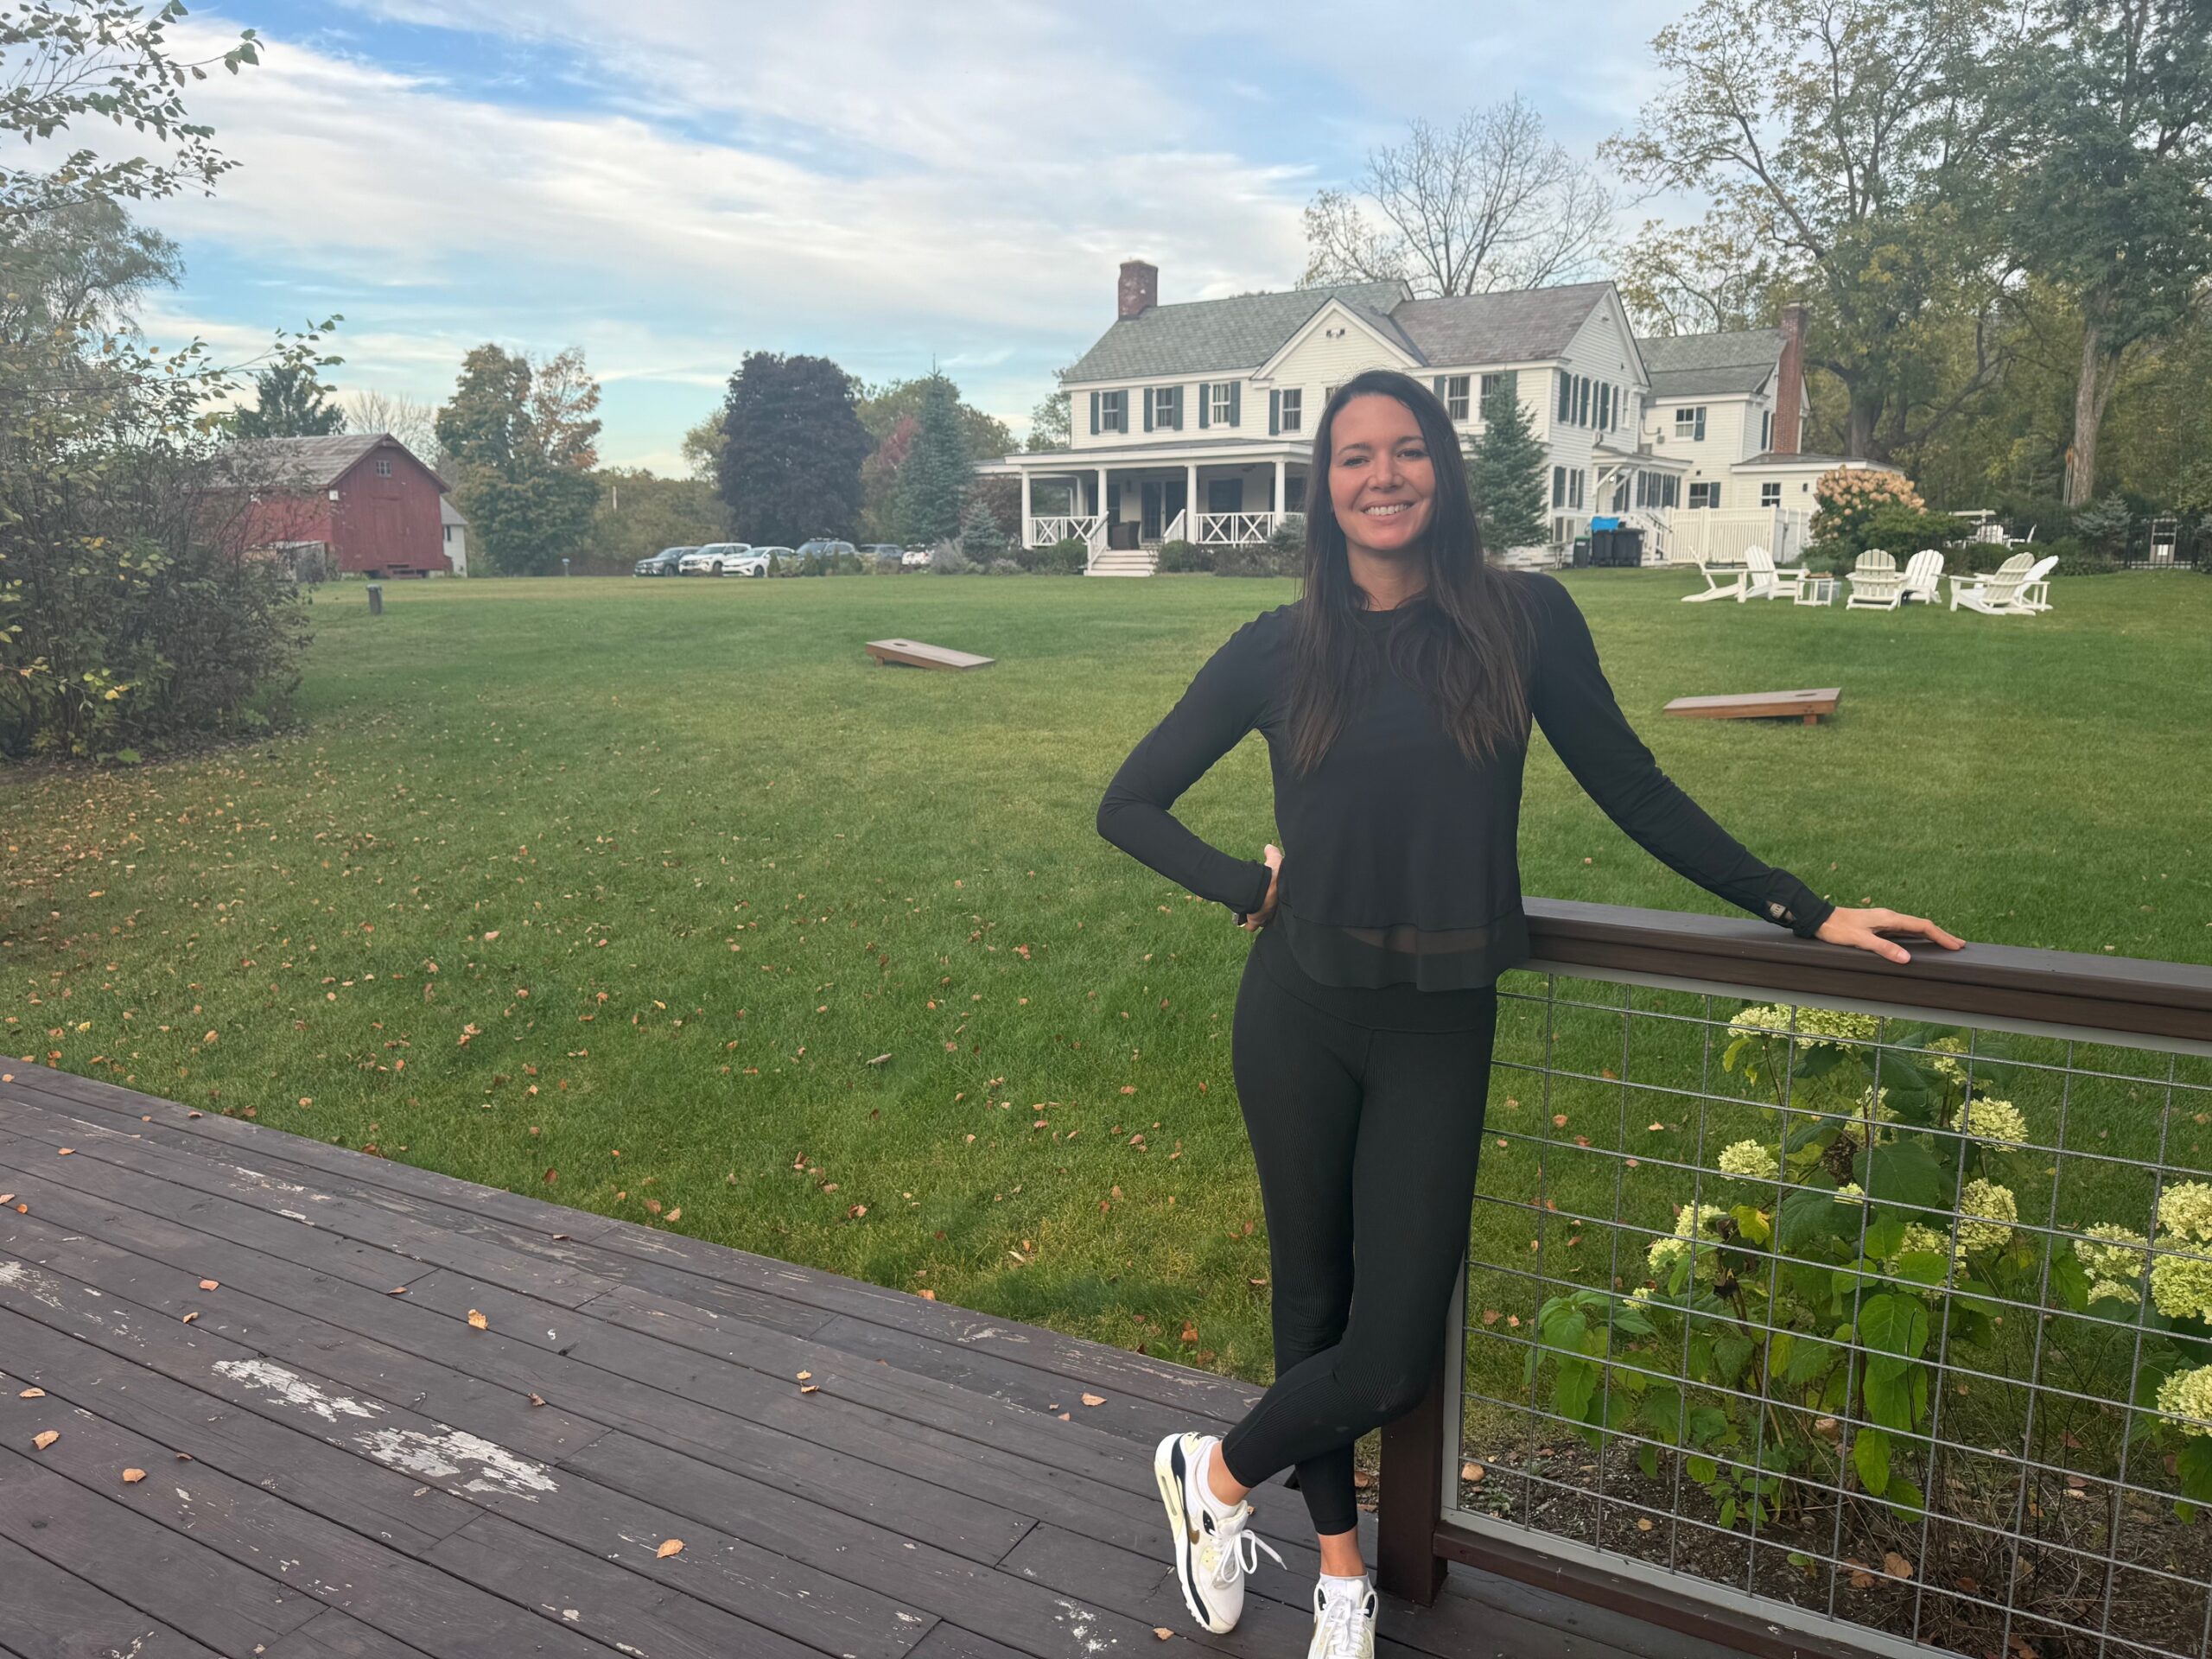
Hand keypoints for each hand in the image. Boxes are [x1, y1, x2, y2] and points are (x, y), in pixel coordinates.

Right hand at [1240, 844, 1281, 931]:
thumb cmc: (1272, 876)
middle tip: (1262, 903)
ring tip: (1252, 911)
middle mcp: (1275, 908)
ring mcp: (1266, 915)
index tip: (1271, 895)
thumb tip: (1268, 847)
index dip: (1277, 898)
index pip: (1281, 901)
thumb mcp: (1274, 861)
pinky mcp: (1255, 921)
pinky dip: (1248, 924)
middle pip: (1272, 911)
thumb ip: (1272, 853)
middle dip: (1267, 908)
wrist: (1262, 889)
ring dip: (1258, 916)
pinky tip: (1246, 920)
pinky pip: (1251, 926)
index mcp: (1281, 896)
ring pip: (1262, 920)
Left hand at [1815, 907, 1963, 963]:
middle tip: (1959, 945)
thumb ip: (1884, 949)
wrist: (1819, 918)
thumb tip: (1907, 958)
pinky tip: (1919, 943)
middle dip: (1941, 935)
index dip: (1940, 936)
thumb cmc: (1837, 929)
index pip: (1922, 926)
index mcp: (1889, 918)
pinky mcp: (1878, 926)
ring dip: (1931, 935)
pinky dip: (1917, 936)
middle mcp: (1889, 917)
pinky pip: (1904, 931)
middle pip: (1921, 926)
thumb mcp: (1860, 941)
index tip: (1955, 945)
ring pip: (1913, 928)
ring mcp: (1884, 921)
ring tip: (1945, 943)